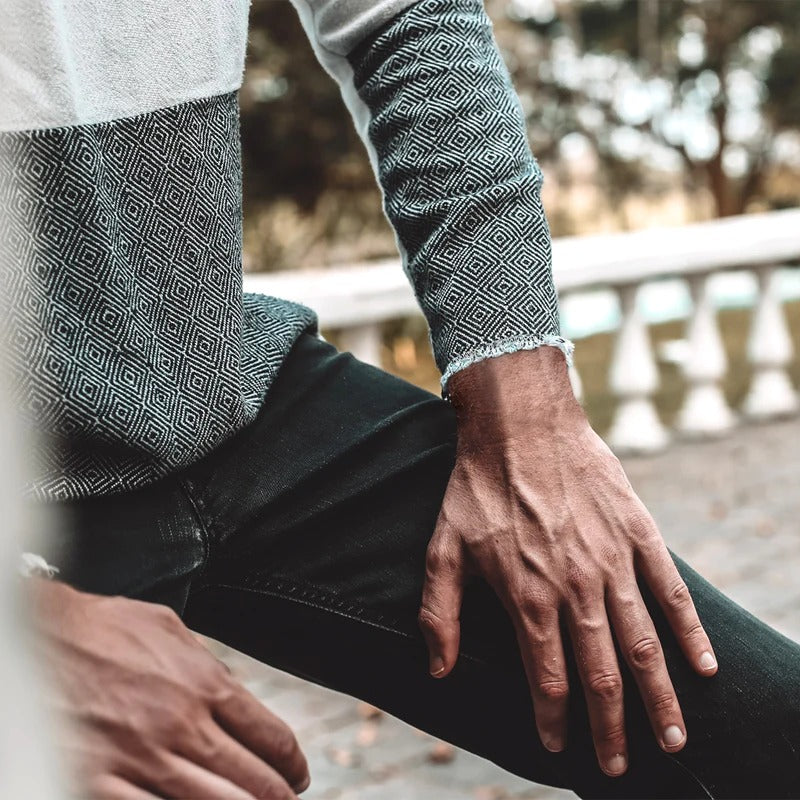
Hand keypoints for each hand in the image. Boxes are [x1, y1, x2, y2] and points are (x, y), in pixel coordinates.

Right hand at [30, 580, 308, 798]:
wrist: (42, 636)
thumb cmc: (105, 628)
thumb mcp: (172, 630)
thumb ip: (208, 666)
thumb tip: (235, 695)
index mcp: (205, 684)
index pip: (270, 736)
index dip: (292, 763)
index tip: (296, 774)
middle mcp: (181, 725)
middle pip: (252, 780)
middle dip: (277, 797)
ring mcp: (142, 758)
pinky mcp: (98, 782)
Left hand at [419, 347, 716, 776]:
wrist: (520, 422)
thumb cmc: (477, 486)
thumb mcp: (442, 547)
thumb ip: (439, 611)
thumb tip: (437, 669)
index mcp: (527, 595)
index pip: (546, 677)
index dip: (552, 719)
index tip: (556, 747)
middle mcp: (574, 587)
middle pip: (601, 674)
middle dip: (611, 727)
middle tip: (618, 766)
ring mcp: (611, 561)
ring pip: (642, 643)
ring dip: (659, 697)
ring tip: (672, 739)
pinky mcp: (637, 532)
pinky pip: (670, 590)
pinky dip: (688, 631)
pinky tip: (703, 665)